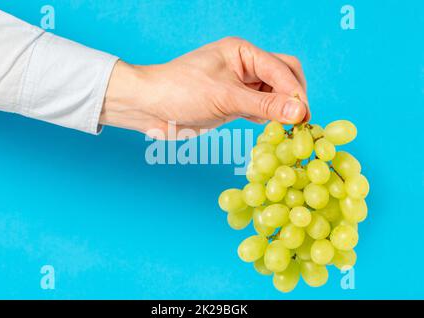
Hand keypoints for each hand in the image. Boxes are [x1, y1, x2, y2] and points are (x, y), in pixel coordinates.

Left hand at [100, 37, 309, 138]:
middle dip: (293, 98)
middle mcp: (243, 66)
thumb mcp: (225, 97)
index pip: (282, 68)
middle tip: (300, 123)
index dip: (295, 93)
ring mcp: (238, 86)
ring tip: (288, 130)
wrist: (148, 107)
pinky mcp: (232, 105)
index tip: (304, 117)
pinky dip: (267, 119)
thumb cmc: (180, 91)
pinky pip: (259, 109)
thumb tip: (300, 111)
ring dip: (281, 110)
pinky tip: (271, 130)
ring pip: (273, 95)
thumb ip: (264, 104)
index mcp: (242, 52)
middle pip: (283, 78)